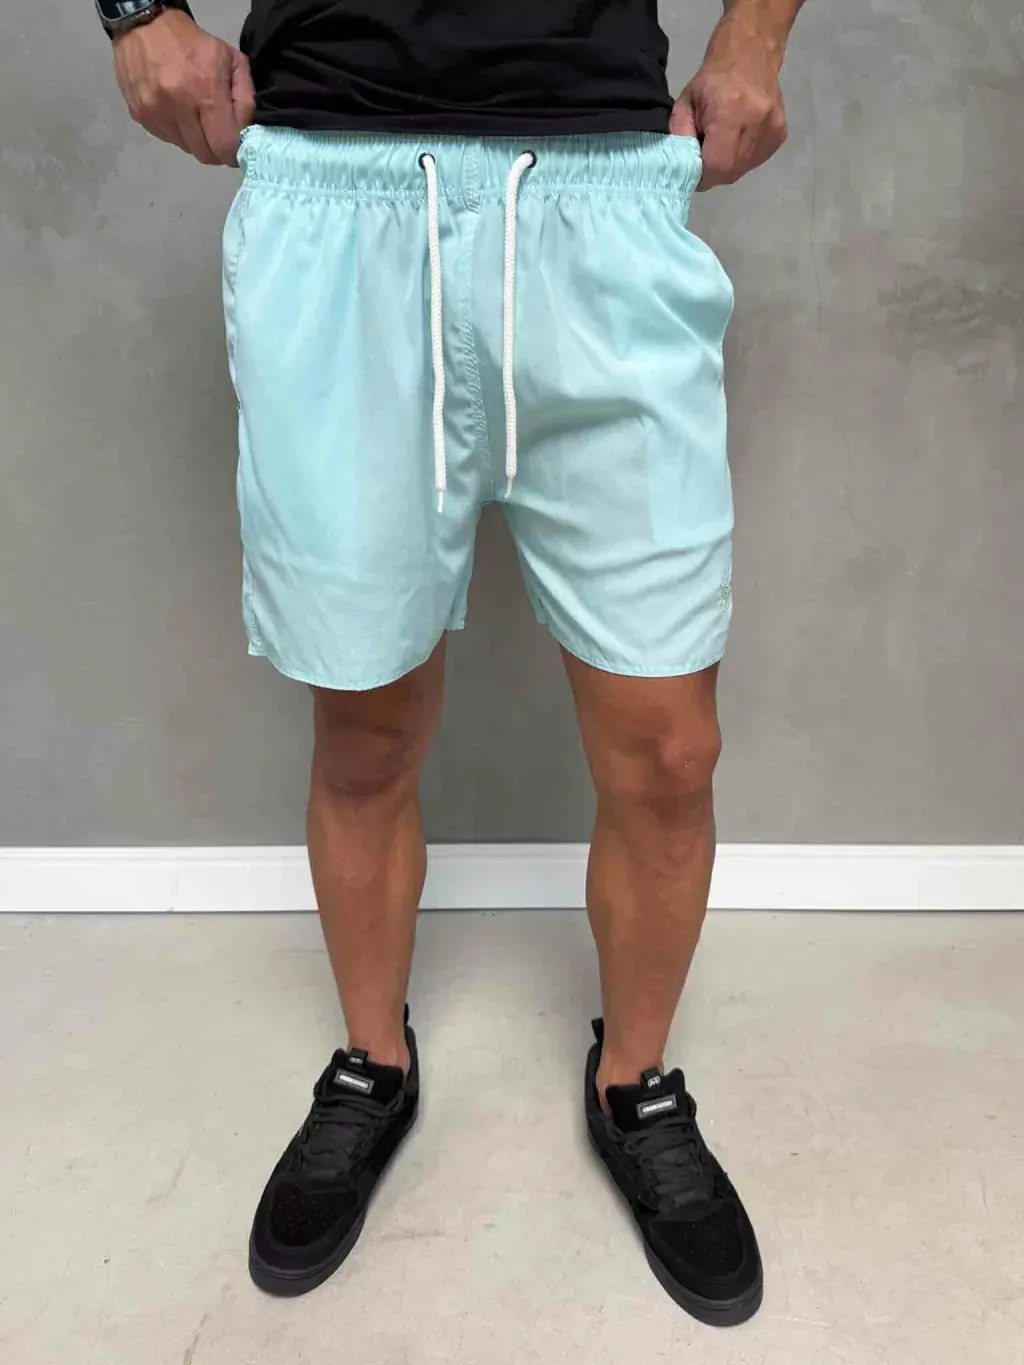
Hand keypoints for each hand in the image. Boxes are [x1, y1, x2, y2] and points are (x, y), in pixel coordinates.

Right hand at [113, 9, 255, 165]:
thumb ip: (245, 98)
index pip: (224, 146)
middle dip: (216, 149)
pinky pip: (168, 139)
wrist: (143, 26)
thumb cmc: (193, 43)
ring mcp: (156, 113)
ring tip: (195, 116)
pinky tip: (177, 111)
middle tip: (218, 133)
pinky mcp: (140, 116)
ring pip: (187, 148)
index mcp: (205, 92)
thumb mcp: (231, 60)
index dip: (233, 151)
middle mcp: (178, 107)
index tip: (236, 145)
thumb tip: (245, 132)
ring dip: (196, 140)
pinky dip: (178, 132)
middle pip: (205, 154)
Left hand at [670, 15, 787, 189]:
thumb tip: (682, 169)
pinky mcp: (780, 134)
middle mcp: (756, 122)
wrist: (750, 54)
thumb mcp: (685, 103)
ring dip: (727, 166)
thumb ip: (680, 137)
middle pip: (730, 171)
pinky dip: (741, 159)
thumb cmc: (713, 79)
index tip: (692, 171)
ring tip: (720, 144)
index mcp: (730, 112)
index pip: (716, 165)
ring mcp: (772, 128)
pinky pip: (755, 161)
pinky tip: (736, 140)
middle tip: (703, 157)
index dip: (701, 176)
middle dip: (713, 172)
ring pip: (742, 169)